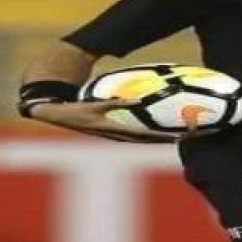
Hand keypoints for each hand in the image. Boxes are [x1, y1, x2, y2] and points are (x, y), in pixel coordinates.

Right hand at [29, 100, 180, 143]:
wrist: (57, 115)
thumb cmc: (76, 109)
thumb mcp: (96, 104)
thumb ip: (116, 102)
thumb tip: (136, 101)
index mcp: (113, 130)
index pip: (143, 135)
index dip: (160, 137)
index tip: (177, 137)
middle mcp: (115, 136)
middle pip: (145, 140)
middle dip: (163, 140)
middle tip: (184, 137)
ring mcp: (112, 135)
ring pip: (140, 139)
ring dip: (156, 139)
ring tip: (174, 137)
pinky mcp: (109, 132)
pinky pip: (131, 136)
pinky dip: (144, 136)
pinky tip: (152, 134)